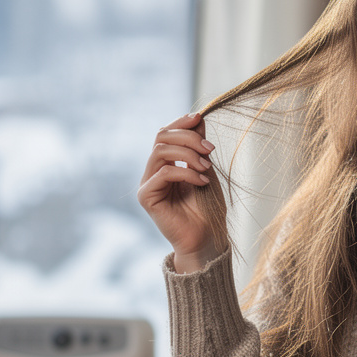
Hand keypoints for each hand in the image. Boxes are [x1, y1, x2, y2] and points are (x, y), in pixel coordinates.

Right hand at [137, 112, 220, 271]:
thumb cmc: (207, 208)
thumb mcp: (205, 170)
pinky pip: (163, 173)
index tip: (199, 118)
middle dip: (187, 137)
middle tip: (210, 149)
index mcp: (165, 164)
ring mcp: (148, 184)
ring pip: (160, 152)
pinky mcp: (146, 197)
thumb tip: (197, 118)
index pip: (165, 134)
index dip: (180, 123)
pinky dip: (185, 173)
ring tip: (206, 166)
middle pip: (161, 137)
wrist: (206, 238)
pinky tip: (201, 181)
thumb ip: (198, 146)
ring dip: (188, 154)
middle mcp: (153, 172)